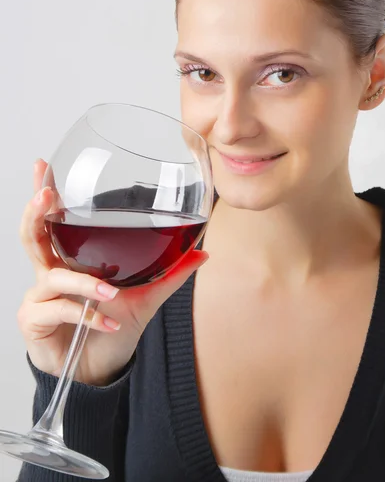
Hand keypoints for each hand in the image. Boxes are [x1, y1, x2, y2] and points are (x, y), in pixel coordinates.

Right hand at [18, 159, 207, 385]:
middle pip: (32, 235)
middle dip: (36, 212)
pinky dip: (88, 315)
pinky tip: (107, 322)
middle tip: (47, 197)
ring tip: (110, 293)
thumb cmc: (113, 327)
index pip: (52, 221)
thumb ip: (170, 273)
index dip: (43, 193)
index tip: (43, 165)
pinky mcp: (35, 321)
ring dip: (84, 282)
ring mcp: (39, 296)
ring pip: (54, 275)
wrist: (101, 368)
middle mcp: (50, 272)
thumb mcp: (145, 297)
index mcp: (71, 259)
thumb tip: (202, 253)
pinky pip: (61, 309)